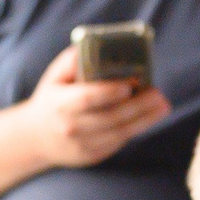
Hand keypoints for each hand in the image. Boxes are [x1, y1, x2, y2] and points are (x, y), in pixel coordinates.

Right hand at [12, 47, 170, 169]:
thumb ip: (72, 60)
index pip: (88, 98)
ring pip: (119, 133)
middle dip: (138, 106)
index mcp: (61, 104)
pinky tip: (148, 117)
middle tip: (159, 94)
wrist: (36, 138)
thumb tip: (95, 44)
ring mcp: (82, 145)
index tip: (128, 85)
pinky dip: (135, 129)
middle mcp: (71, 127)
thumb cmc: (52, 99)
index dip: (109, 92)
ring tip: (162, 107)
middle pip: (111, 117)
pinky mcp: (92, 156)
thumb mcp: (54, 76)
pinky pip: (118, 142)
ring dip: (145, 120)